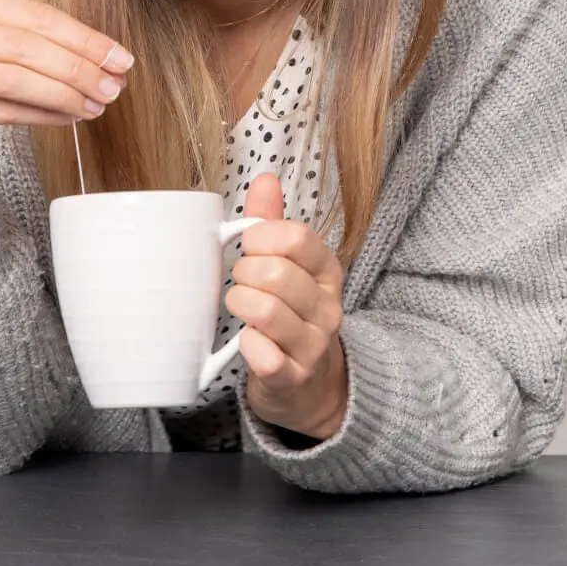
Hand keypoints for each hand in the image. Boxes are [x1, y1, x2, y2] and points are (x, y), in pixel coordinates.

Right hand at [0, 0, 132, 212]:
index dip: (85, 38)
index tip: (122, 59)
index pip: (38, 16)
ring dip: (65, 95)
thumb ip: (51, 46)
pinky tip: (69, 118)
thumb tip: (114, 63)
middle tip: (114, 87)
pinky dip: (43, 115)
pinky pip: (4, 111)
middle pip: (28, 47)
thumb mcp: (3, 47)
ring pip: (17, 80)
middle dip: (79, 69)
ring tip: (96, 106)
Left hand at [228, 174, 347, 441]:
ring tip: (239, 308)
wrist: (310, 387)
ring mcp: (313, 345)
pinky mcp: (293, 378)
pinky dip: (247, 345)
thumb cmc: (290, 317)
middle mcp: (327, 306)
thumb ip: (272, 223)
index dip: (259, 237)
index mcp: (326, 271)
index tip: (248, 249)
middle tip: (239, 282)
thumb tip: (264, 178)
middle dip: (243, 273)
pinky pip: (264, 356)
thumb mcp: (289, 268)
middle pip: (276, 273)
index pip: (295, 237)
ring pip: (267, 311)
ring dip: (240, 305)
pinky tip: (246, 342)